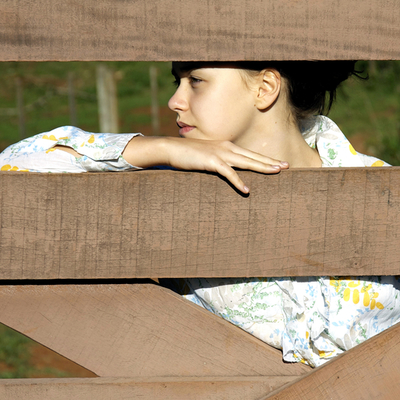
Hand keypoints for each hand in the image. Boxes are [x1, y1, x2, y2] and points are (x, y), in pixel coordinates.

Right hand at [123, 136, 288, 193]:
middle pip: (253, 156)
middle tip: (286, 166)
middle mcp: (227, 148)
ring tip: (276, 173)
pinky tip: (247, 190)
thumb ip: (220, 162)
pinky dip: (238, 182)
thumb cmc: (189, 155)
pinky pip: (228, 173)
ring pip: (246, 162)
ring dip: (262, 167)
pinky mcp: (211, 162)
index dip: (265, 158)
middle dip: (270, 162)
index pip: (250, 154)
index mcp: (227, 146)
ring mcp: (220, 153)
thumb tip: (228, 170)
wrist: (172, 149)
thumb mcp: (208, 156)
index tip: (279, 163)